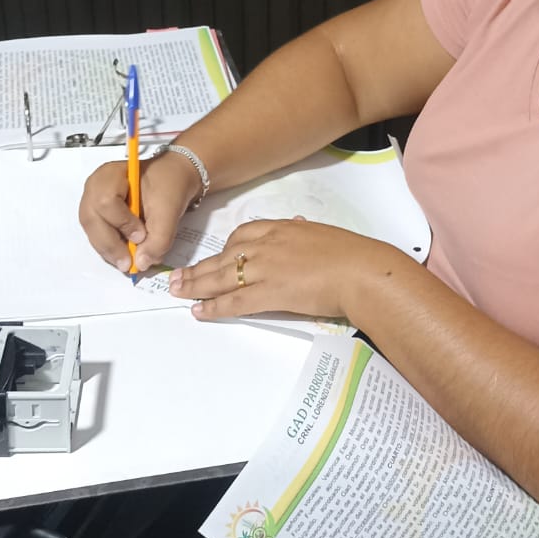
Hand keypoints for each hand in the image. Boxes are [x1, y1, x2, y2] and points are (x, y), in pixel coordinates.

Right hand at [78, 148, 201, 273]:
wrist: (171, 178)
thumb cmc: (169, 186)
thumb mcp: (170, 210)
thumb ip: (159, 238)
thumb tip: (141, 264)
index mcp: (110, 175)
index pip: (106, 201)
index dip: (122, 223)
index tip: (142, 236)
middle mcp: (94, 187)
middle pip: (92, 220)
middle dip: (110, 245)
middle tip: (129, 264)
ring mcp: (91, 201)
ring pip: (92, 231)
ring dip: (109, 250)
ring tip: (128, 262)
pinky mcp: (97, 215)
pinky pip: (97, 235)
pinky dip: (109, 248)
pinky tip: (124, 255)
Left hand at [168, 217, 405, 321]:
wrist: (361, 271)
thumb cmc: (351, 254)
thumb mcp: (322, 234)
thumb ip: (304, 233)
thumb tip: (299, 226)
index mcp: (281, 228)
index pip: (242, 235)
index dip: (225, 249)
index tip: (216, 257)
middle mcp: (267, 245)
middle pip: (223, 257)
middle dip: (198, 269)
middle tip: (177, 277)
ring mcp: (265, 269)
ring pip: (221, 278)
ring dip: (196, 286)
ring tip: (177, 292)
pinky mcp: (269, 294)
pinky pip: (234, 300)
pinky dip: (214, 307)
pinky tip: (199, 311)